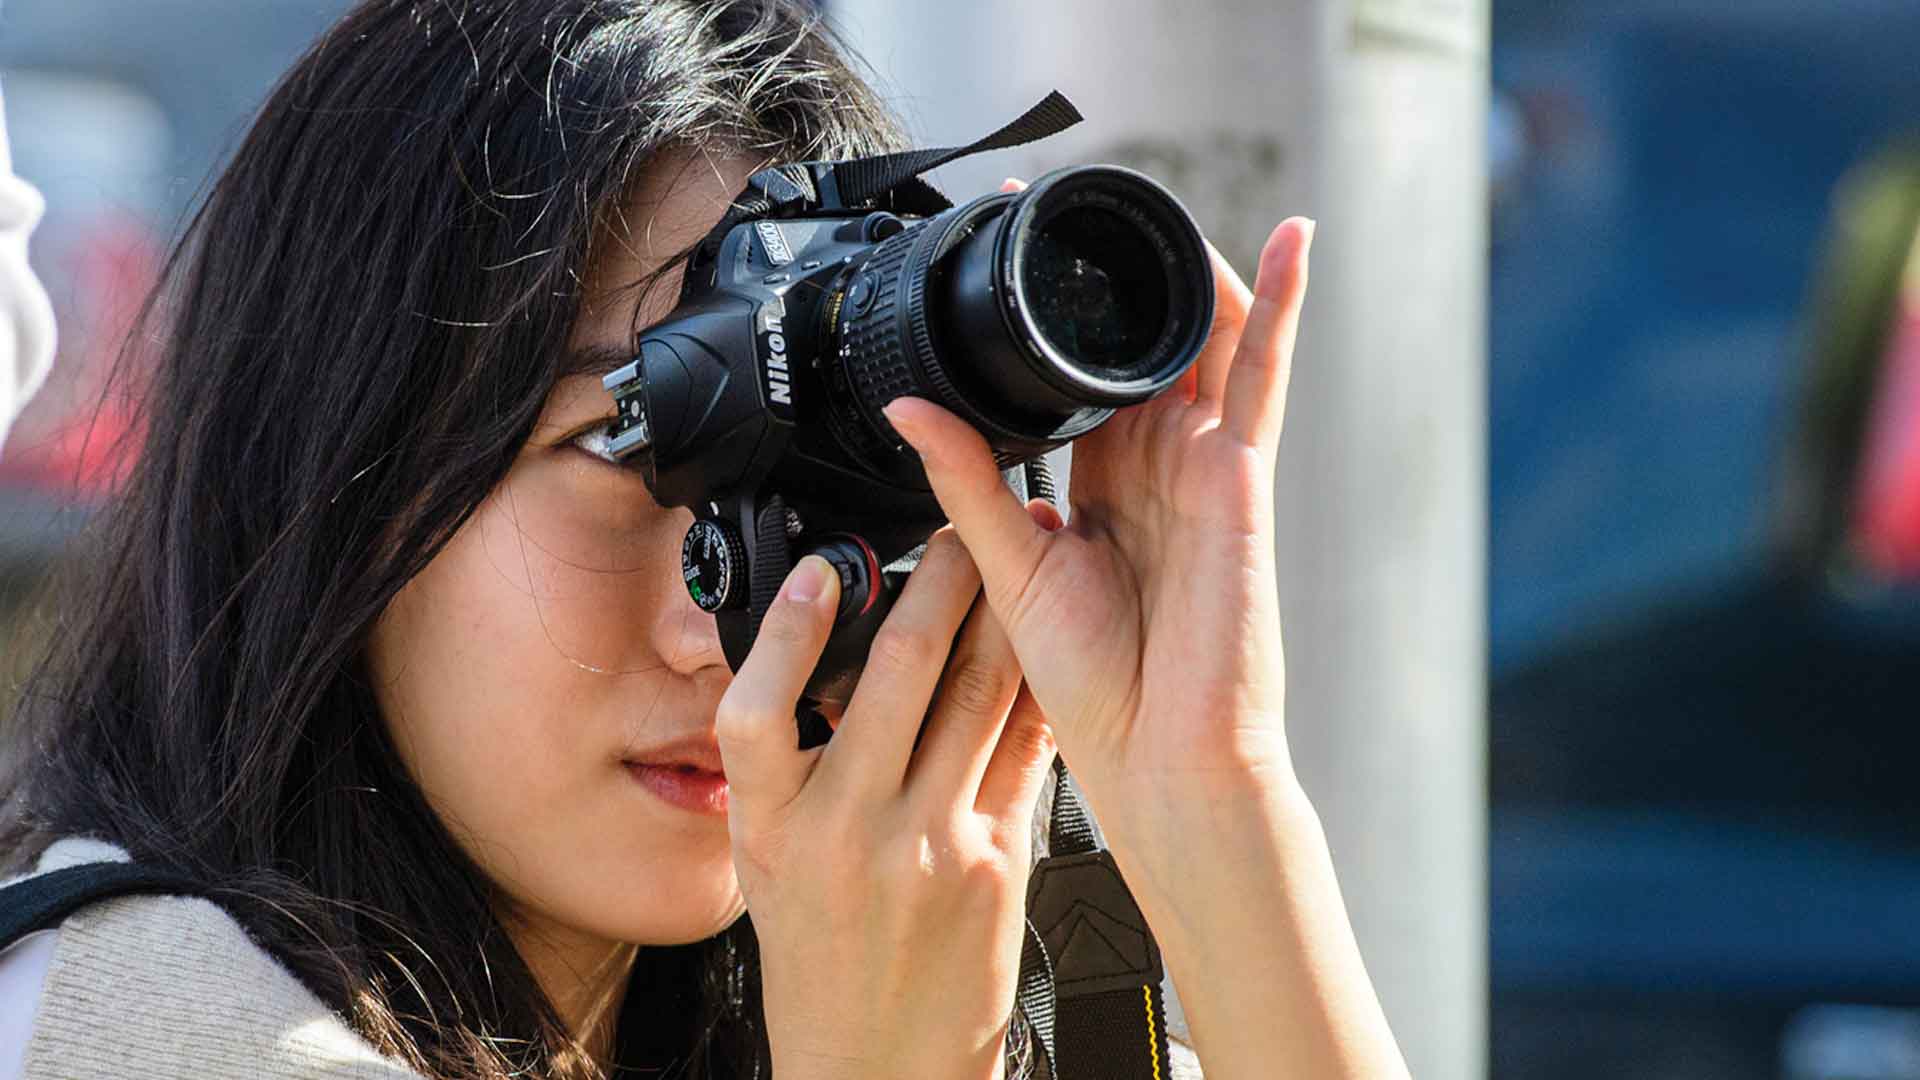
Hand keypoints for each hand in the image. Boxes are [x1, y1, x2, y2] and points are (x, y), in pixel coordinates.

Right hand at [715, 529, 1057, 1079]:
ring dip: (1001, 616)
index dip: (786, 634)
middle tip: (960, 525)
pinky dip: (1036, 691)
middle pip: (897, 678)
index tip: (816, 573)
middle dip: (939, 584)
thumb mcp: (771, 870)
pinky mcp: (998, 860)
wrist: (879, 1068)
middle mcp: (847, 833)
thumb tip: (823, 668)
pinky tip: (1048, 649)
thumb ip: (791, 777)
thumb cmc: (824, 966)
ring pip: (976, 698)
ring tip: (1016, 560)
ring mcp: (929, 845)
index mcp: (773, 832)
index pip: (757, 713)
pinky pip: (1024, 750)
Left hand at [881, 186, 1313, 826]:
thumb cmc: (1097, 687)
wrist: (1163, 758)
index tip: (1006, 249)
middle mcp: (1156, 465)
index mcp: (1101, 486)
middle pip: (1144, 349)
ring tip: (1154, 209)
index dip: (1051, 318)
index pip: (1078, 378)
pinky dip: (1281, 306)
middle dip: (1113, 280)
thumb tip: (908, 406)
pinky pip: (1265, 374)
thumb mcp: (1010, 567)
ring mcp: (1205, 464)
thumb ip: (967, 478)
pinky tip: (1293, 242)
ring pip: (1208, 344)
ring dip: (1189, 273)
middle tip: (1068, 207)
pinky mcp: (1243, 473)